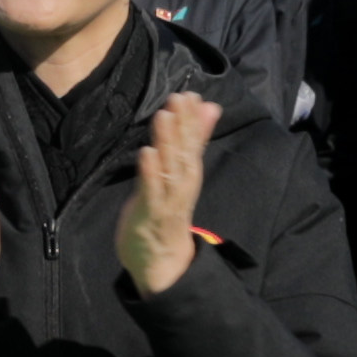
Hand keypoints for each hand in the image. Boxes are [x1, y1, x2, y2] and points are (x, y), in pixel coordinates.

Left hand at [117, 93, 222, 297]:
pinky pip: (152, 191)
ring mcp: (168, 200)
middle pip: (185, 152)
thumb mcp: (182, 172)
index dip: (192, 119)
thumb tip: (210, 107)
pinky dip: (151, 172)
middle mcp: (183, 185)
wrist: (163, 261)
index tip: (191, 94)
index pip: (194, 143)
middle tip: (179, 98)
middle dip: (183, 125)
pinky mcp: (150, 214)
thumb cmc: (168, 211)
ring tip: (164, 116)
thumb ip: (194, 139)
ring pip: (170, 168)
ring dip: (168, 142)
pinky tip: (147, 152)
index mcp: (189, 174)